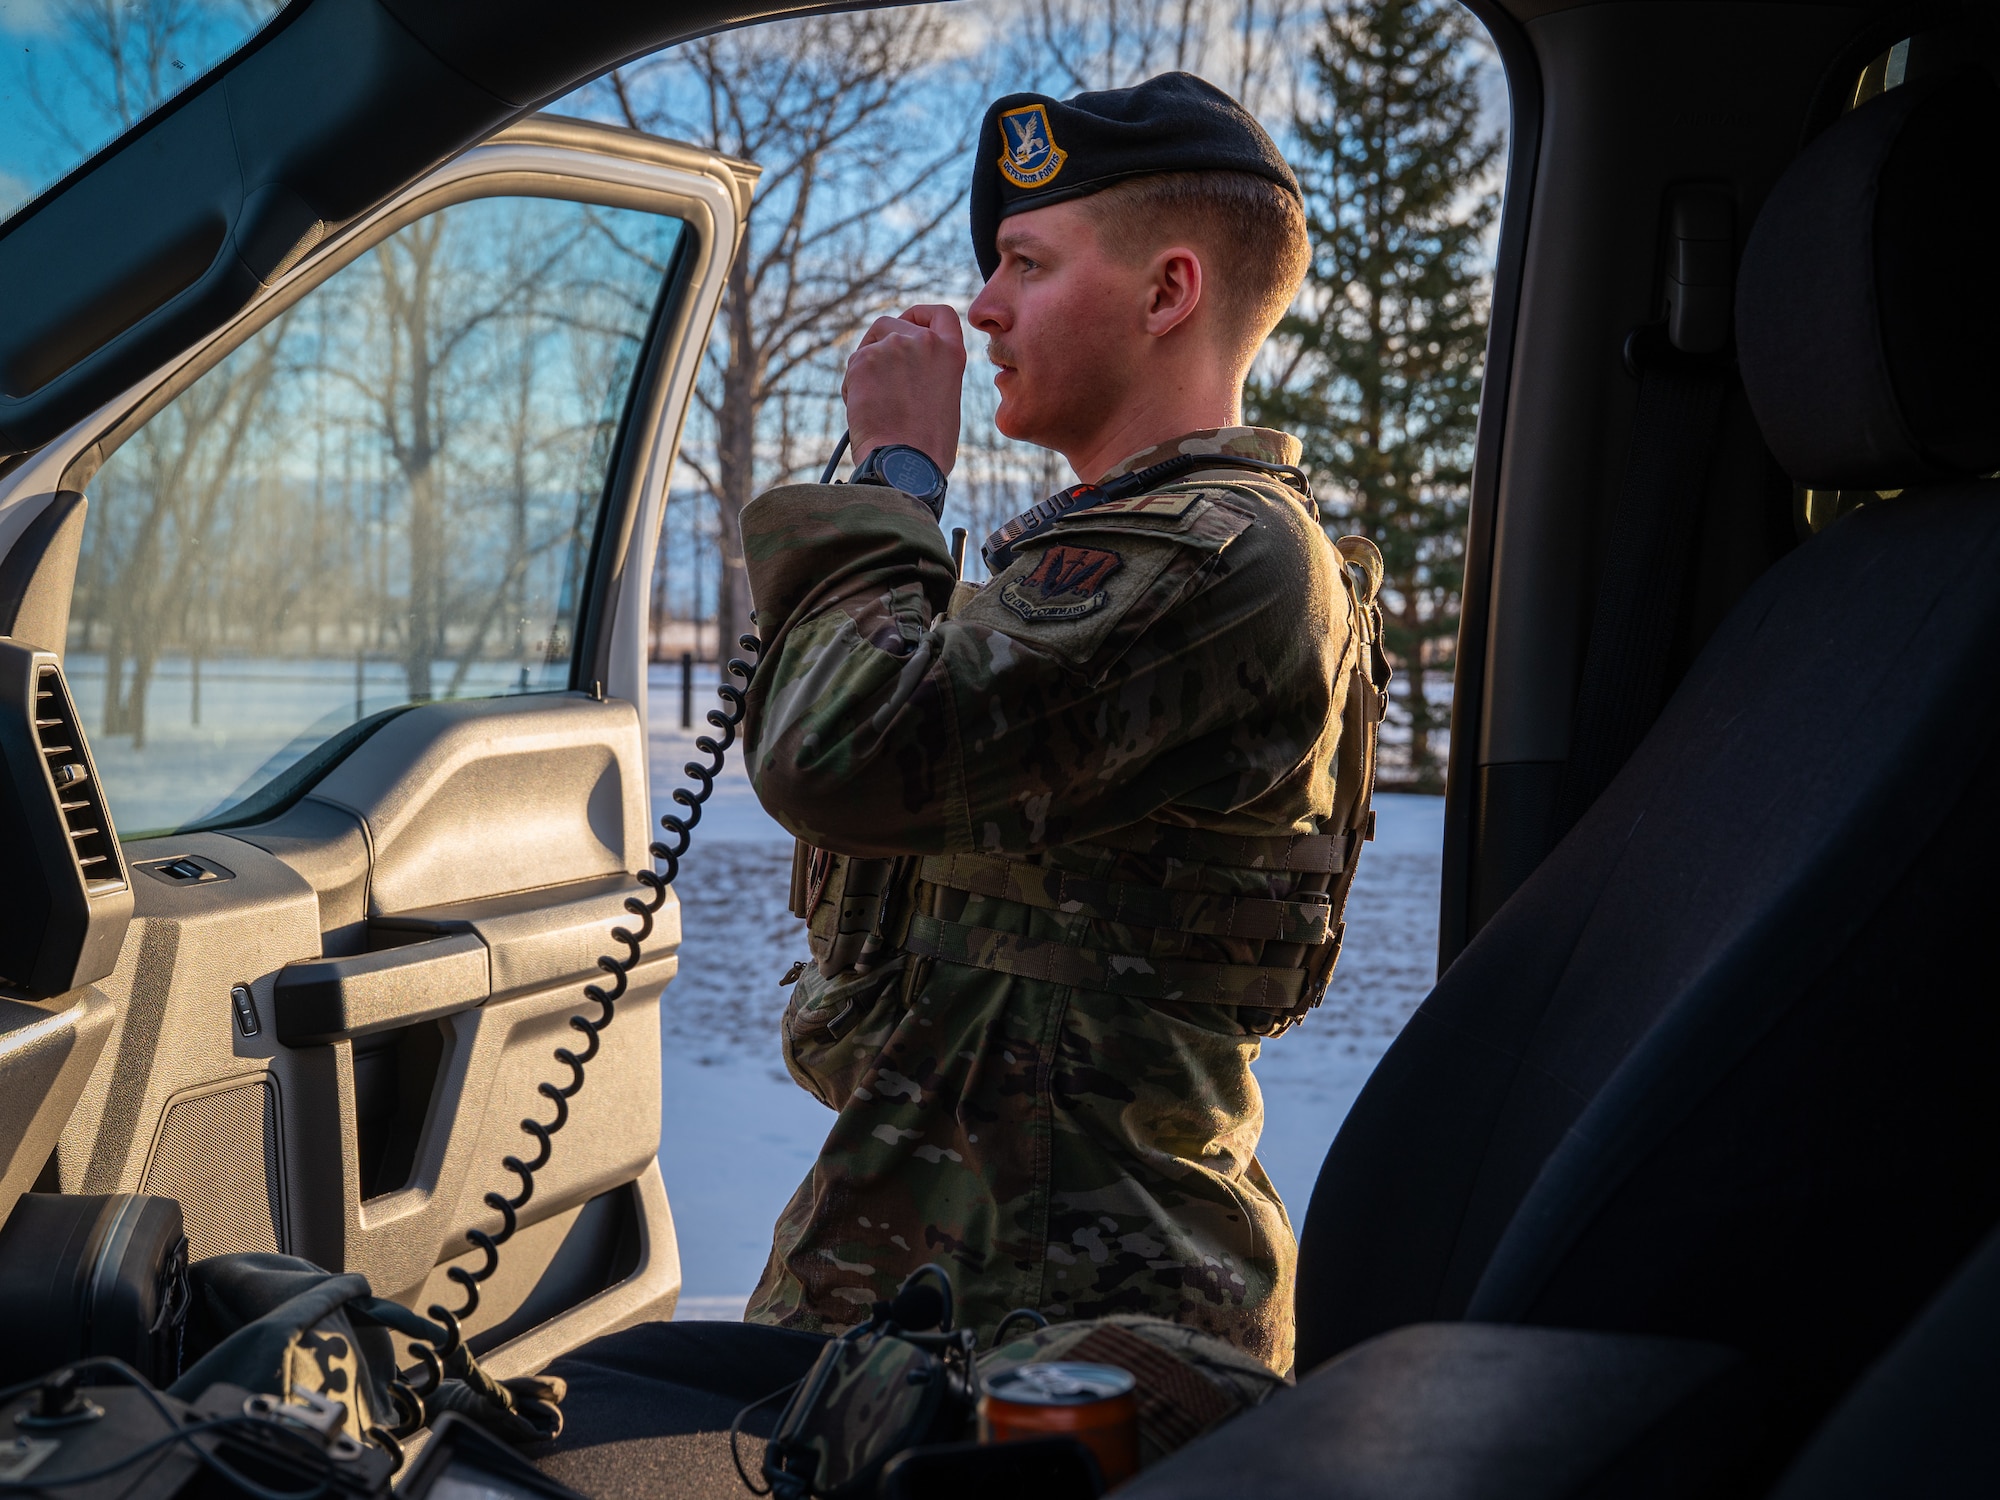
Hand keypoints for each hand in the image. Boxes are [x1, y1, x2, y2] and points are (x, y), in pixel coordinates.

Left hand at [843, 304, 965, 473]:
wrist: (904, 465)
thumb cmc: (928, 449)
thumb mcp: (945, 402)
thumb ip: (932, 375)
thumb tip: (909, 373)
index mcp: (950, 354)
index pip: (940, 314)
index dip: (920, 316)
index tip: (909, 323)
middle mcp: (923, 342)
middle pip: (892, 324)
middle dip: (880, 343)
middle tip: (877, 373)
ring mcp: (892, 348)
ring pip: (868, 346)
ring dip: (866, 368)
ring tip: (873, 404)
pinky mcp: (863, 361)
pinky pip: (853, 367)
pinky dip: (853, 387)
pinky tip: (862, 413)